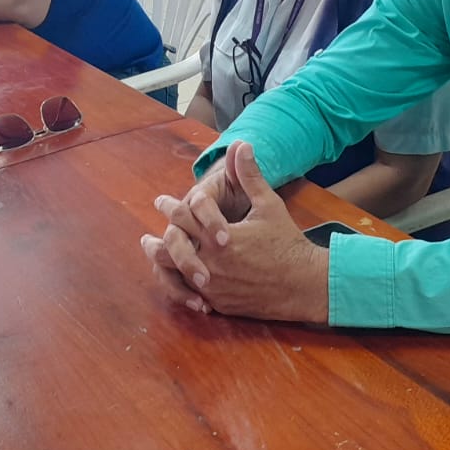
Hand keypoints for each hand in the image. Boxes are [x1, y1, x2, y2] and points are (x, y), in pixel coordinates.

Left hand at [142, 141, 328, 322]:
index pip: (183, 218)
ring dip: (163, 265)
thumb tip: (242, 145)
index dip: (170, 208)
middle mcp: (212, 262)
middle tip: (146, 239)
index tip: (161, 202)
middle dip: (156, 242)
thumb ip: (249, 176)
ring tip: (155, 258)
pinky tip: (176, 279)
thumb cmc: (286, 241)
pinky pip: (192, 295)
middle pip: (171, 249)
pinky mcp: (220, 304)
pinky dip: (182, 286)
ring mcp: (215, 287)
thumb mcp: (268, 205)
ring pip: (177, 276)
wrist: (303, 283)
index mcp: (220, 236)